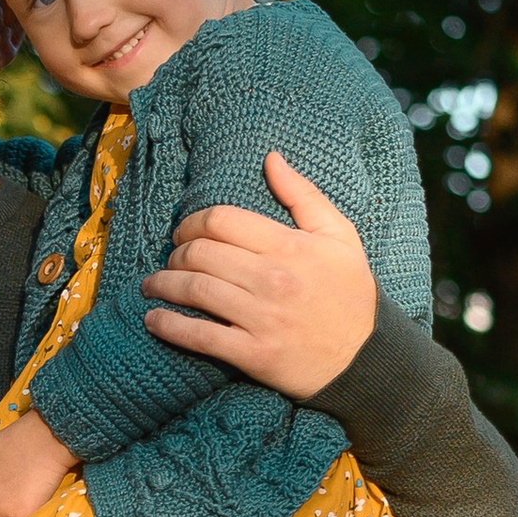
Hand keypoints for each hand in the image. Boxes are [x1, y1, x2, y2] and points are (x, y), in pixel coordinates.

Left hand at [141, 153, 379, 399]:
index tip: (184, 232)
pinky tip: (154, 319)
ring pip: (194, 291)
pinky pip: (199, 336)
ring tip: (152, 285)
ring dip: (162, 285)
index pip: (222, 220)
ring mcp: (261, 318)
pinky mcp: (253, 354)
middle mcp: (272, 279)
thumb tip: (271, 158)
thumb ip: (303, 195)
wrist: (366, 358)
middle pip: (200, 253)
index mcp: (290, 246)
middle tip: (170, 259)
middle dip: (175, 253)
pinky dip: (169, 326)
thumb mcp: (339, 236)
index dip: (193, 222)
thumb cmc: (350, 292)